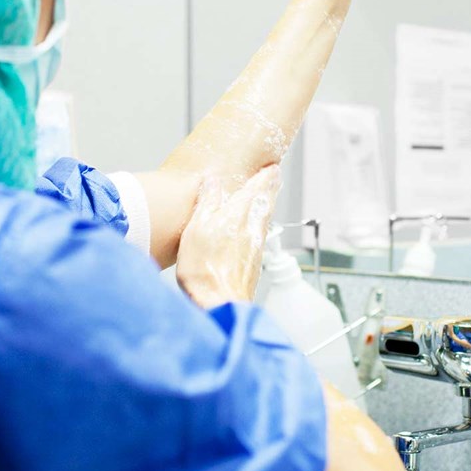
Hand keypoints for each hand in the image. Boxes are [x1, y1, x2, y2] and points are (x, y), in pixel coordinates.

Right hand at [176, 166, 281, 309]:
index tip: (272, 167)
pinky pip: (259, 236)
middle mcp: (254, 228)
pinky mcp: (253, 263)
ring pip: (265, 219)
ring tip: (263, 199)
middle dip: (270, 188)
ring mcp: (256, 247)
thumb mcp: (197, 227)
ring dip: (265, 205)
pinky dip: (258, 225)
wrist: (219, 303)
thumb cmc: (205, 269)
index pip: (261, 186)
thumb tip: (213, 181)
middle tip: (273, 178)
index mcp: (241, 213)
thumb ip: (208, 202)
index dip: (267, 175)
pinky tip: (250, 230)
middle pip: (267, 202)